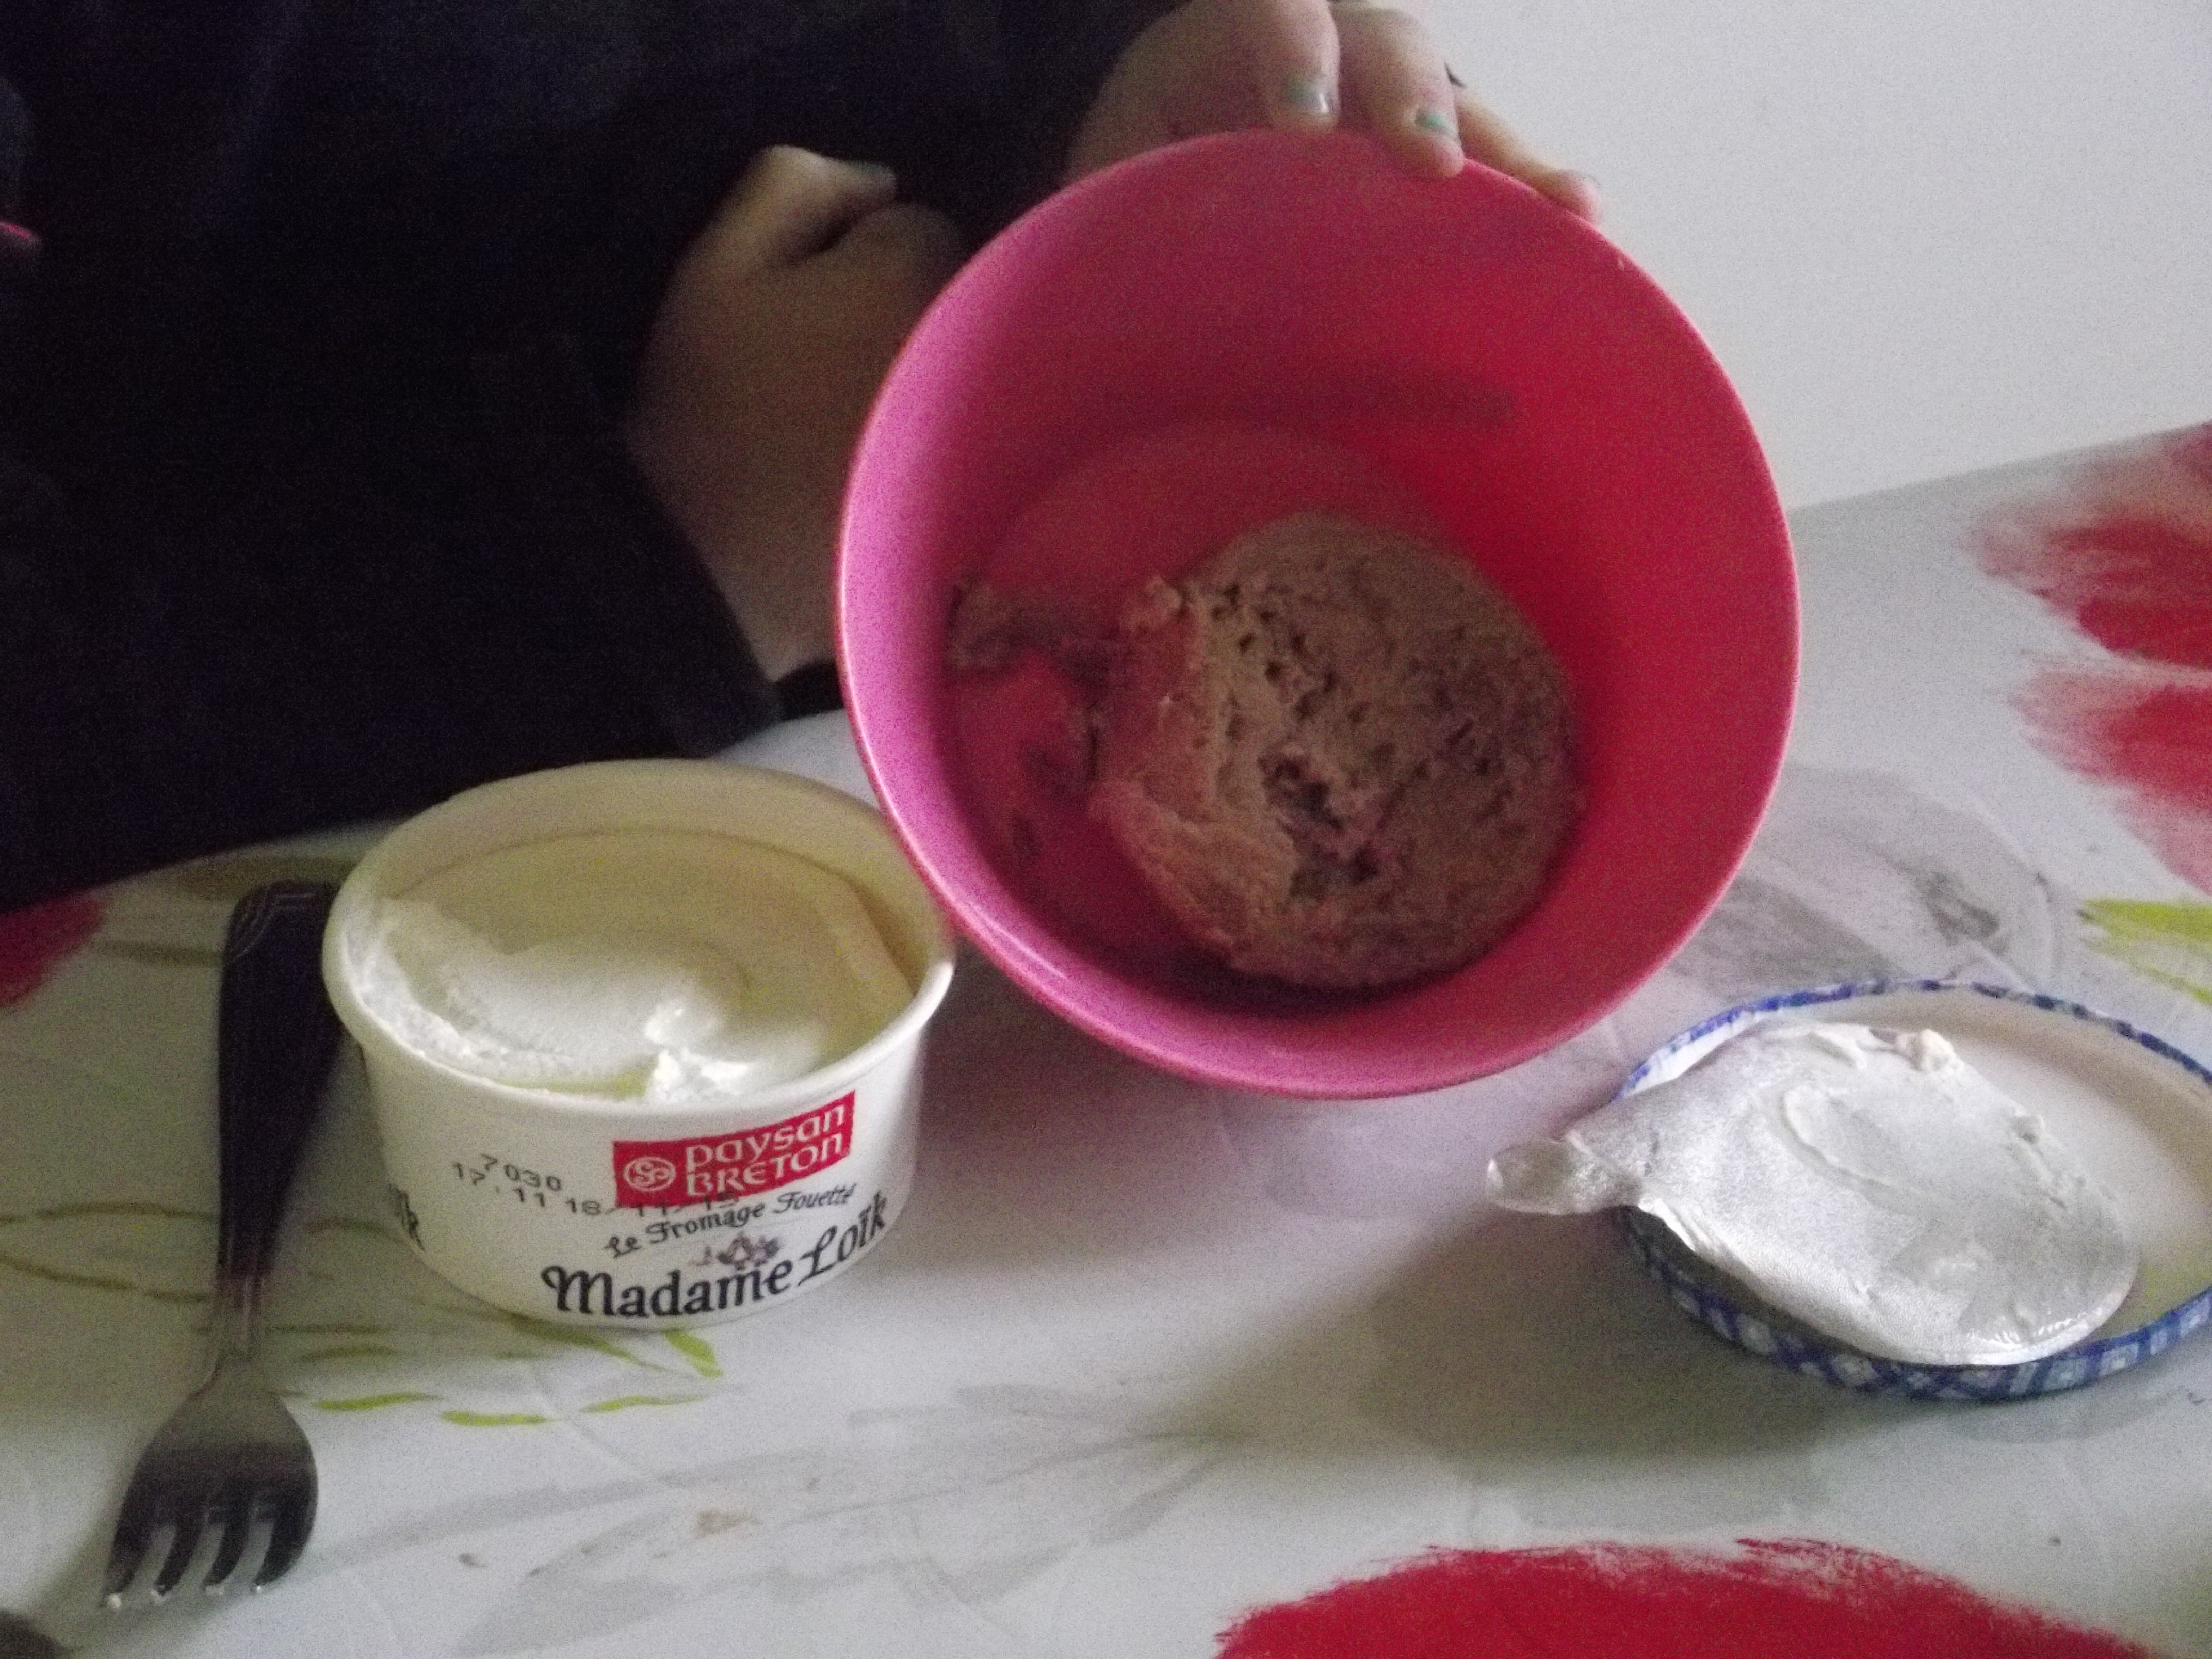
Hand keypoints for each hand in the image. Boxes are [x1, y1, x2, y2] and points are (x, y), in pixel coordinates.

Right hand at [625, 147, 964, 680]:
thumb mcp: (718, 266)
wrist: (717, 569)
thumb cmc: (707, 411)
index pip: (917, 232)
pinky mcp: (993, 497)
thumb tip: (880, 182)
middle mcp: (974, 341)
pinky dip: (954, 456)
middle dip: (907, 320)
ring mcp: (994, 425)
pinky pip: (991, 451)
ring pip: (979, 372)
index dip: (857, 262)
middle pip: (959, 301)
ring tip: (857, 434)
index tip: (809, 312)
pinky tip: (893, 487)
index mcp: (912, 270)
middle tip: (831, 378)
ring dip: (935, 385)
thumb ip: (793, 186)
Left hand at [1065, 0, 1595, 215]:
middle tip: (1429, 160)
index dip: (1295, 60)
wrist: (1195, 111)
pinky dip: (1534, 199)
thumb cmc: (1154, 137)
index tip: (1295, 127)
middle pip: (1392, 49)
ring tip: (1570, 210)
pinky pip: (1494, 164)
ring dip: (1513, 157)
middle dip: (1414, 100)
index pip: (1278, 13)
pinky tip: (1587, 234)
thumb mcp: (1118, 150)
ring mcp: (1402, 88)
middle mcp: (1344, 40)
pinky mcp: (1437, 144)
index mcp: (1249, 26)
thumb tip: (1081, 261)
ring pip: (1464, 104)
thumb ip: (1113, 185)